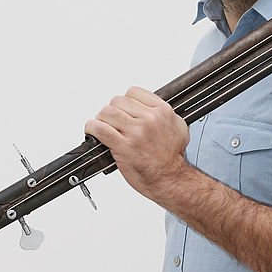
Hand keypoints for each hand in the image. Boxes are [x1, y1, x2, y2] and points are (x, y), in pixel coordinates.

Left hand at [84, 86, 189, 201]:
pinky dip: (92, 128)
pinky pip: (100, 129)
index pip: (134, 92)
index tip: (123, 109)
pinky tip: (92, 131)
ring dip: (101, 118)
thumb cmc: (172, 158)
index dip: (125, 101)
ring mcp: (135, 132)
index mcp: (162, 111)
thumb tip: (153, 107)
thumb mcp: (179, 127)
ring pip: (107, 112)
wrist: (170, 178)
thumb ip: (165, 114)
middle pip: (118, 102)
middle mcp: (149, 119)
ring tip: (102, 125)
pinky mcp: (123, 146)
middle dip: (112, 111)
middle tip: (112, 120)